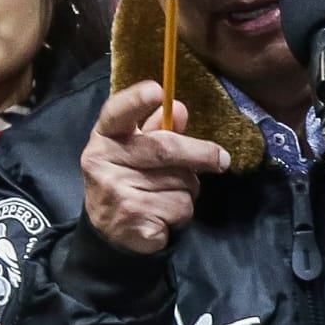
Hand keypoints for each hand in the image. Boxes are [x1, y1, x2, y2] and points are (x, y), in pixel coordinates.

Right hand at [80, 81, 230, 253]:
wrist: (107, 233)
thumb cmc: (128, 180)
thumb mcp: (136, 150)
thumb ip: (158, 128)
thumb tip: (180, 108)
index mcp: (104, 137)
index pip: (117, 112)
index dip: (137, 100)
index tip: (158, 90)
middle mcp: (103, 162)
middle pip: (164, 148)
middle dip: (200, 153)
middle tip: (221, 159)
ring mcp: (116, 192)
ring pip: (179, 182)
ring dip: (188, 190)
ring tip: (169, 195)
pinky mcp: (133, 219)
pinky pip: (180, 209)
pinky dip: (182, 214)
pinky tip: (164, 216)